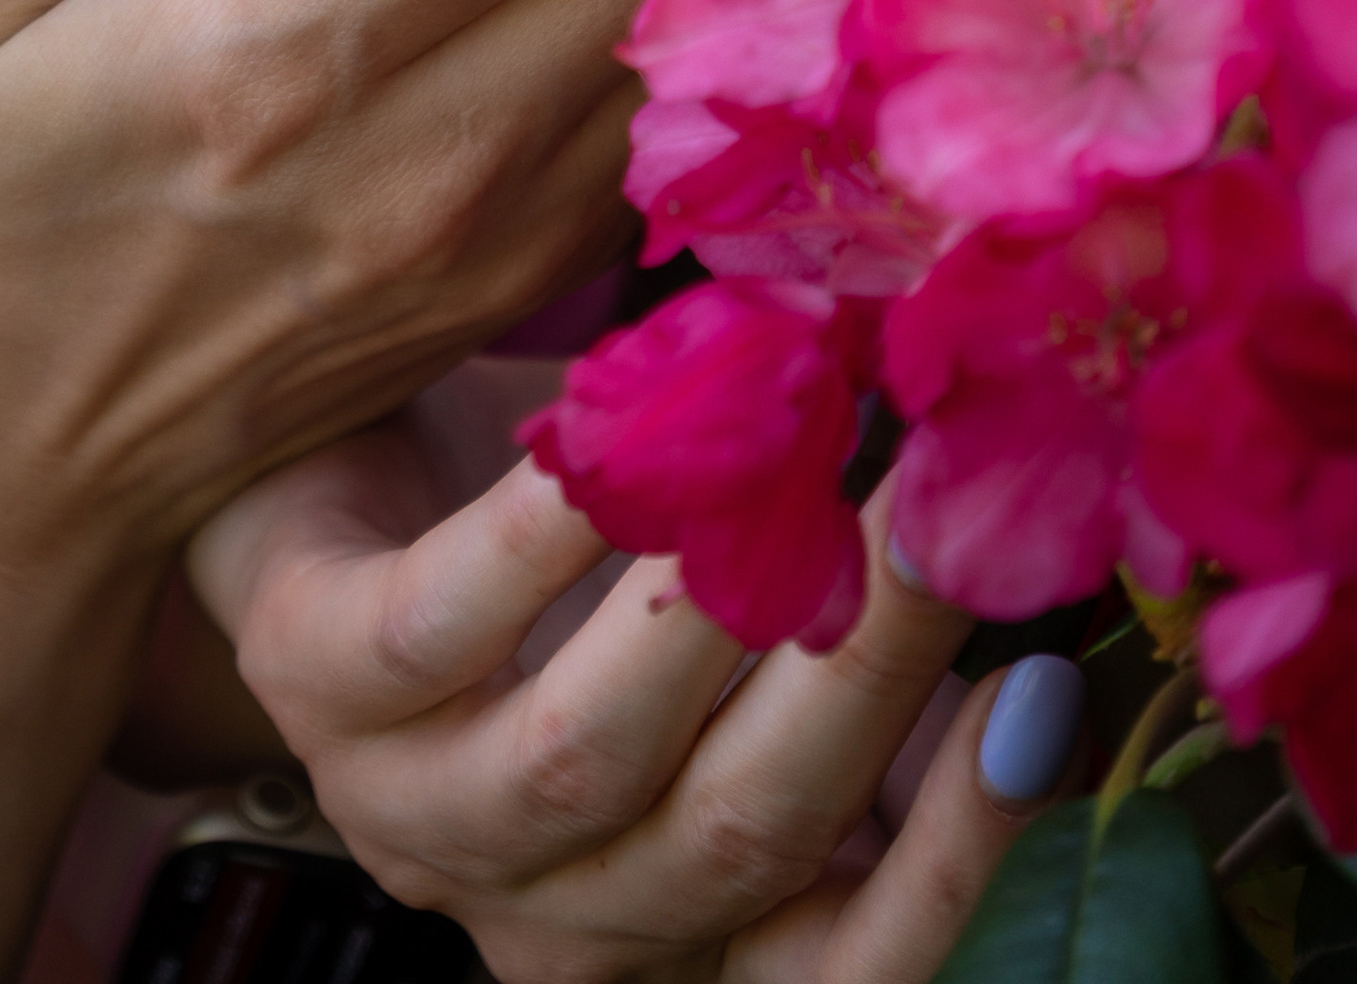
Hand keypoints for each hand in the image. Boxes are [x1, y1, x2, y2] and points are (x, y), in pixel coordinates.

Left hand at [192, 386, 1074, 983]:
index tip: (1047, 692)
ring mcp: (405, 805)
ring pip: (589, 753)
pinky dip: (546, 535)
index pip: (832, 978)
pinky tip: (630, 428)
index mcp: (659, 927)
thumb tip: (1037, 592)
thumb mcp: (722, 634)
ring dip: (717, 605)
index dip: (953, 866)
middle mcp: (540, 909)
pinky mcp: (309, 672)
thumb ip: (853, 663)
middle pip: (734, 841)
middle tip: (955, 508)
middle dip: (863, 671)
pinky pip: (440, 621)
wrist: (320, 445)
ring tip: (815, 446)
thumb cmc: (558, 555)